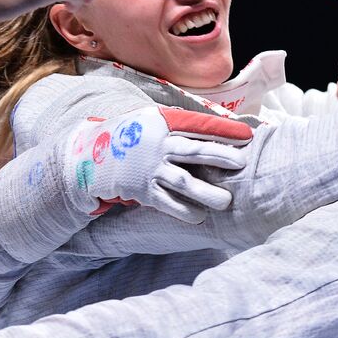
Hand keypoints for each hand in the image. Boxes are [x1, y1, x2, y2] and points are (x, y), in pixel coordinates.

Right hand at [58, 106, 253, 222]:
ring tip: (225, 202)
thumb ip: (177, 123)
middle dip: (219, 156)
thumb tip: (212, 127)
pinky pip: (166, 202)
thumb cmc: (129, 135)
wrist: (90, 155)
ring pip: (183, 181)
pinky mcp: (142, 190)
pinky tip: (199, 217)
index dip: (223, 130)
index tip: (247, 135)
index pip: (197, 124)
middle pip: (194, 150)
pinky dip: (182, 211)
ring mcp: (150, 168)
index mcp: (162, 122)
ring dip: (205, 192)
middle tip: (241, 163)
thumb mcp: (149, 119)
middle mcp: (158, 145)